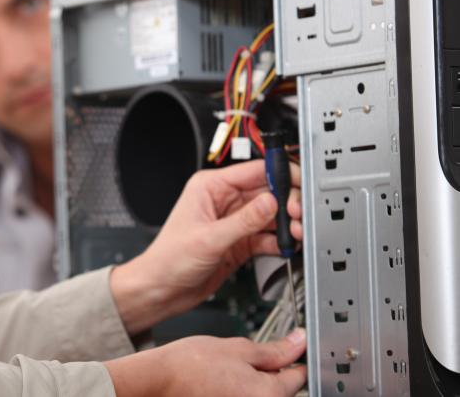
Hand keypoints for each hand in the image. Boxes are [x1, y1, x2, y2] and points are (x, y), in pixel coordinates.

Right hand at [105, 329, 306, 396]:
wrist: (157, 382)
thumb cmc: (190, 366)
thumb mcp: (238, 348)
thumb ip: (274, 349)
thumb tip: (299, 343)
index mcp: (271, 395)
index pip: (299, 375)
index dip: (290, 356)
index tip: (280, 347)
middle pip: (282, 390)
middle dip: (269, 372)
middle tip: (243, 358)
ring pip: (261, 395)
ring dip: (253, 383)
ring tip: (228, 371)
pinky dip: (238, 391)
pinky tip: (221, 383)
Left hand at [111, 160, 301, 334]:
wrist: (161, 290)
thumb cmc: (168, 260)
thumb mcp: (209, 238)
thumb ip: (244, 221)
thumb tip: (271, 202)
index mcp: (210, 187)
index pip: (254, 171)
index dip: (280, 175)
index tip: (300, 185)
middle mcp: (224, 201)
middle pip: (269, 193)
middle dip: (288, 203)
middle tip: (298, 216)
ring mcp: (234, 222)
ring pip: (272, 216)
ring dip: (287, 224)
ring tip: (297, 233)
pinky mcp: (240, 242)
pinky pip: (267, 236)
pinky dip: (279, 242)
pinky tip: (286, 247)